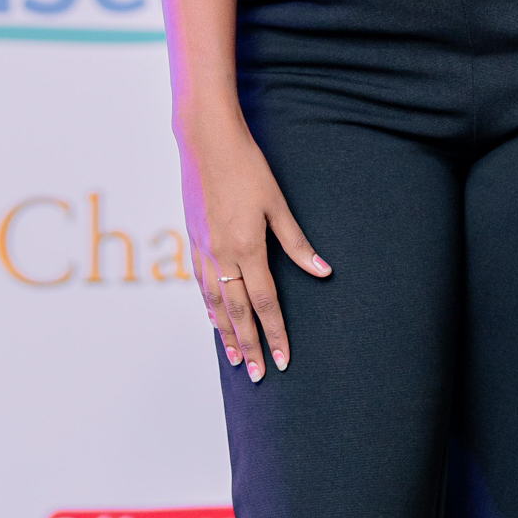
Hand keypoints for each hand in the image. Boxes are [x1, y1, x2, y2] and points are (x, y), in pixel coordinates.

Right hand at [177, 109, 330, 382]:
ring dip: (226, 333)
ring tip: (236, 358)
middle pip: (238, 312)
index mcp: (247, 248)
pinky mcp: (194, 239)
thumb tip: (323, 272)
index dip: (275, 334)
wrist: (206, 142)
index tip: (283, 360)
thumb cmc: (248, 167)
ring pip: (215, 303)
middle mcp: (222, 255)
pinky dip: (208, 306)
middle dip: (250, 345)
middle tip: (259, 375)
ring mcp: (204, 249)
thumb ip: (297, 243)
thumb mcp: (278, 203)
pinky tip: (212, 317)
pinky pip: (201, 284)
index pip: (265, 303)